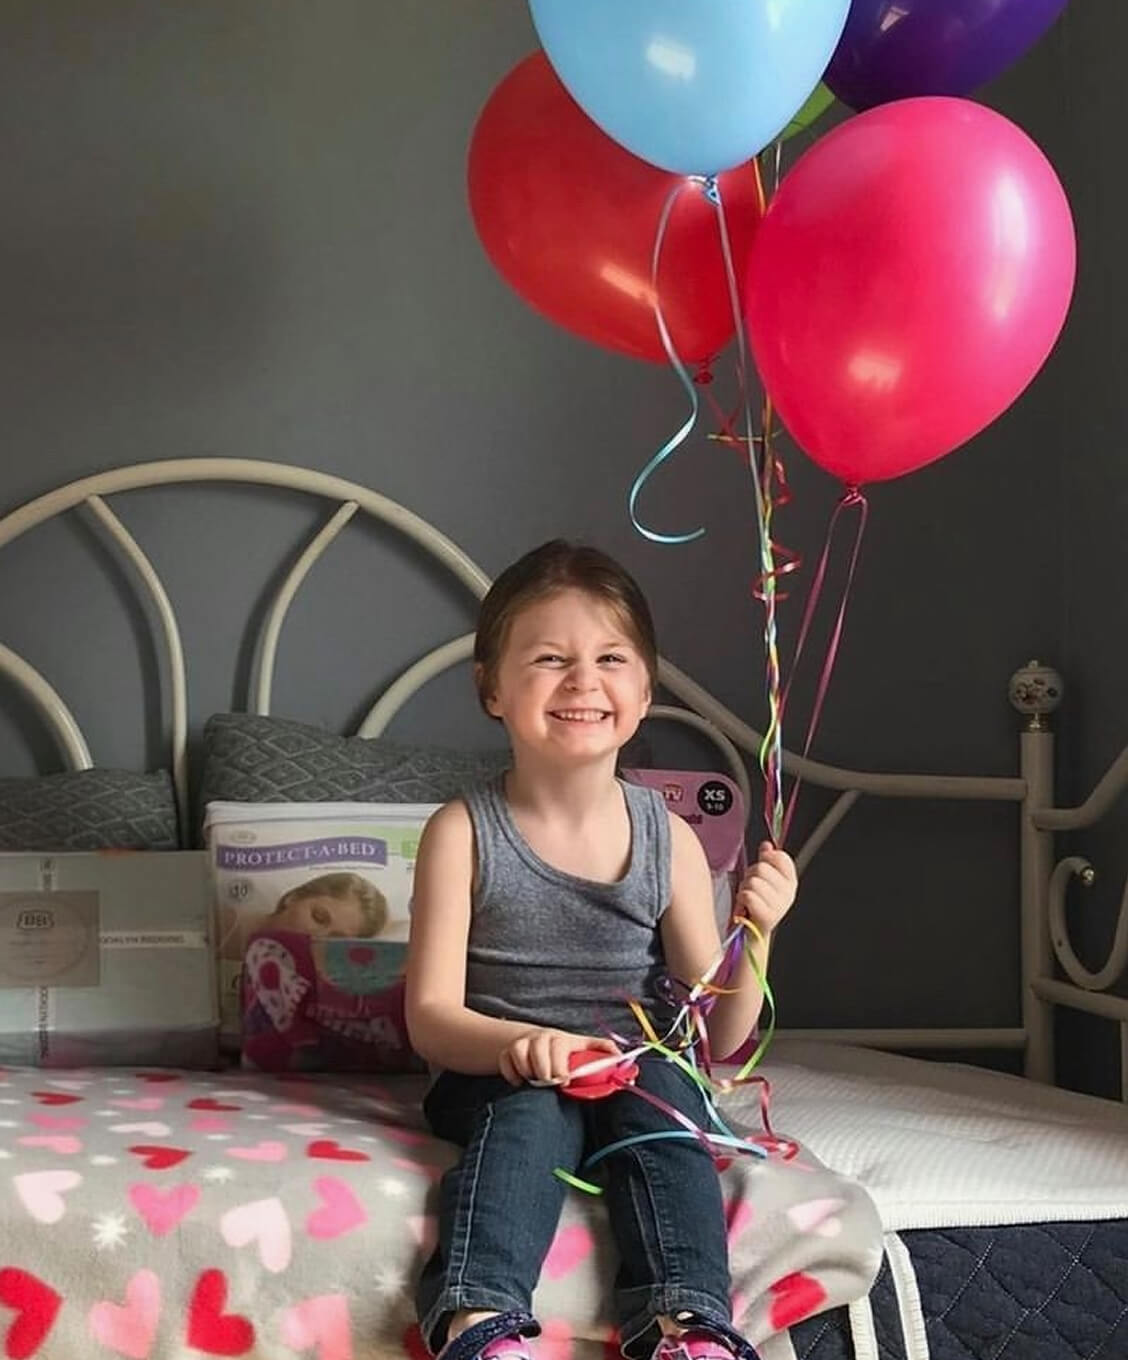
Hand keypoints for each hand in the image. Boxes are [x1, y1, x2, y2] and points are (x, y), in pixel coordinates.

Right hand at [498, 1028, 619, 1086]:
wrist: (533, 1041)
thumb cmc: (563, 1051)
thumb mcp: (583, 1049)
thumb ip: (603, 1053)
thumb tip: (627, 1065)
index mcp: (562, 1039)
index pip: (560, 1047)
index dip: (561, 1066)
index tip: (565, 1081)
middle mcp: (542, 1037)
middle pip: (539, 1052)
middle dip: (545, 1073)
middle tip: (551, 1083)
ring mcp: (523, 1042)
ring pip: (520, 1055)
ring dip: (528, 1073)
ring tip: (536, 1081)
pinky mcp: (507, 1051)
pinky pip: (506, 1063)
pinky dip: (512, 1075)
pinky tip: (521, 1081)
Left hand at [734, 843, 797, 937]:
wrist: (754, 931)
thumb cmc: (757, 903)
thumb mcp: (763, 880)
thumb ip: (766, 861)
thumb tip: (766, 846)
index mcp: (790, 882)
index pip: (780, 857)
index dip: (766, 858)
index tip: (762, 866)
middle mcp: (789, 893)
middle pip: (762, 868)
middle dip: (750, 876)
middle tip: (751, 888)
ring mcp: (780, 905)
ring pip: (753, 882)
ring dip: (744, 888)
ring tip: (747, 899)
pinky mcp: (768, 917)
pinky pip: (748, 896)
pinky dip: (742, 899)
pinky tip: (745, 907)